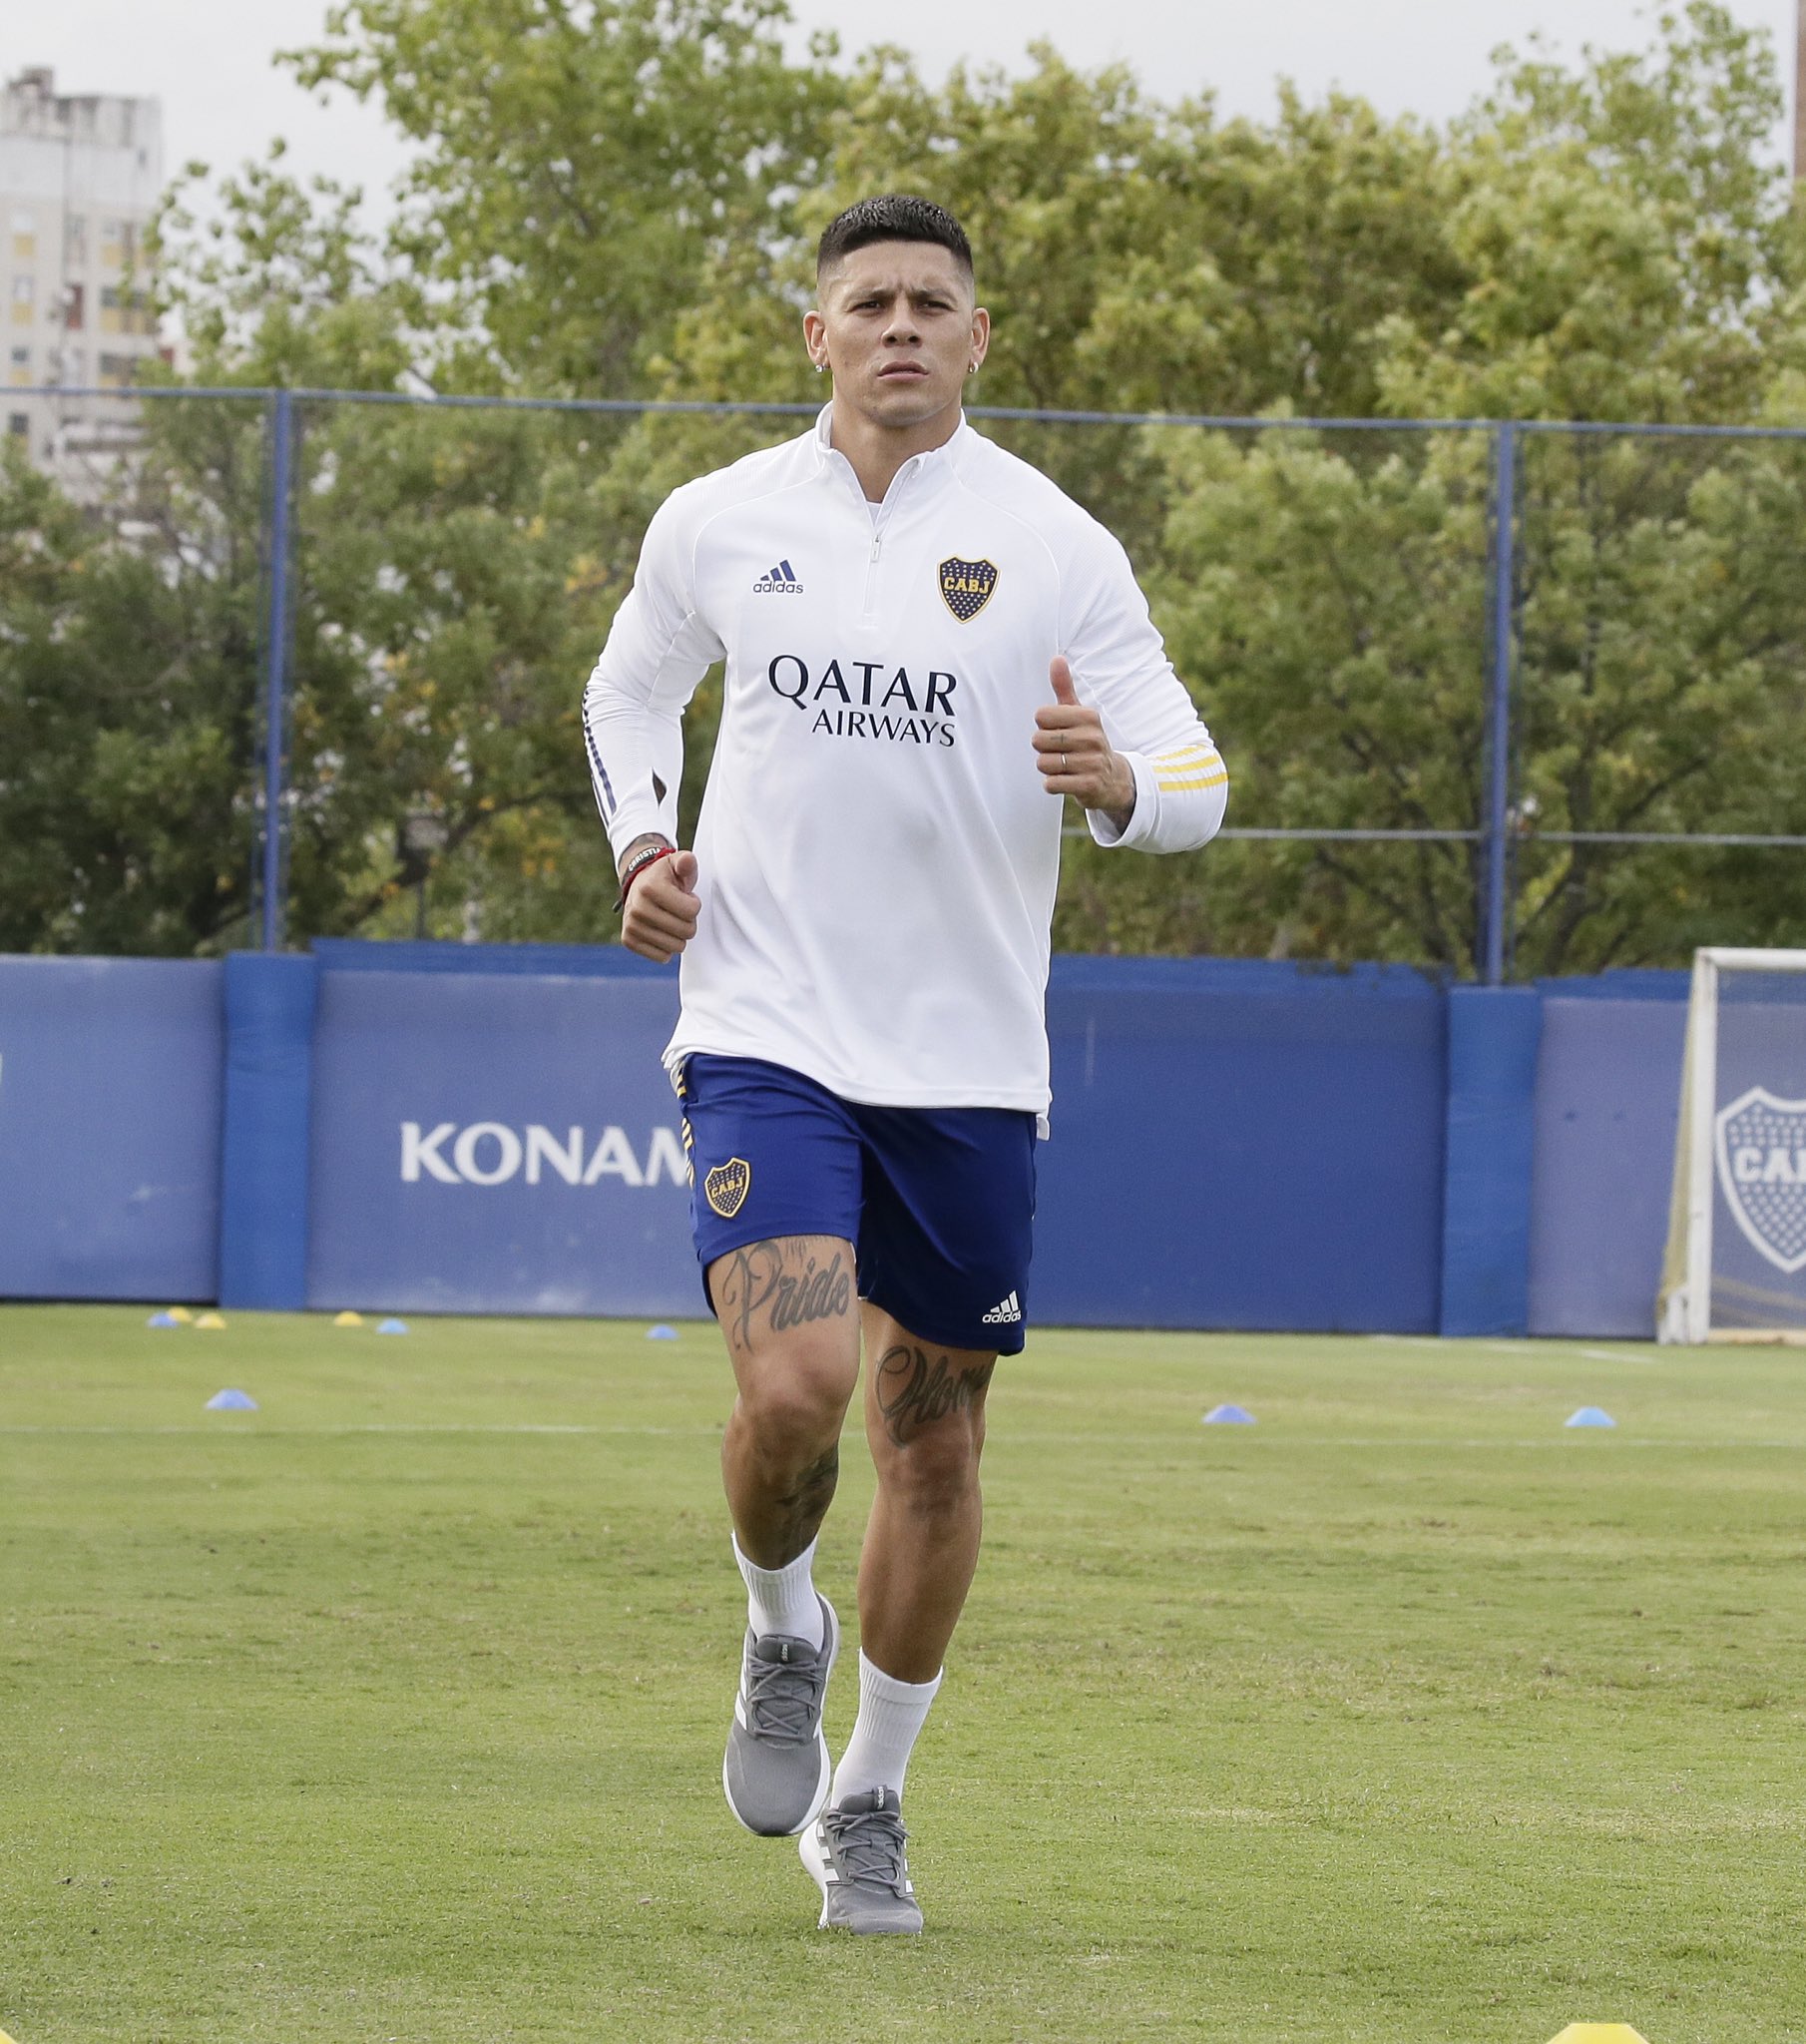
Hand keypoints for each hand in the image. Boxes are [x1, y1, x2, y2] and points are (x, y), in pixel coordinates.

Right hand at [621, 842, 699, 962]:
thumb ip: (686, 862)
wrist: (639, 885)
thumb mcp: (676, 863)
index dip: (694, 904)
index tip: (685, 897)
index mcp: (650, 888)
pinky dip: (667, 947)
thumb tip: (687, 861)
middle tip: (679, 911)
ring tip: (670, 919)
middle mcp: (637, 908)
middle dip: (689, 922)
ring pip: (676, 947)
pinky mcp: (629, 941)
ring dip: (679, 935)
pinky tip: (662, 932)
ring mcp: (631, 926)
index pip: (692, 911)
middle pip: (686, 931)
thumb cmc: (665, 877)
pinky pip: (662, 957)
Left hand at [1033, 657, 1134, 827]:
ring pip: (1042, 763)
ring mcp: (1091, 762)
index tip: (1059, 731)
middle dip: (1043, 749)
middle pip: (1038, 740)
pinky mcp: (1088, 785)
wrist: (1113, 779)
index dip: (1043, 726)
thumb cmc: (1087, 741)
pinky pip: (1051, 783)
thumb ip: (1064, 688)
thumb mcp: (1079, 714)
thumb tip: (1056, 658)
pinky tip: (1067, 780)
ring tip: (1065, 766)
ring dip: (1048, 768)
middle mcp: (1092, 737)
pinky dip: (1052, 784)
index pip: (1041, 716)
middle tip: (1061, 751)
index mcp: (1088, 716)